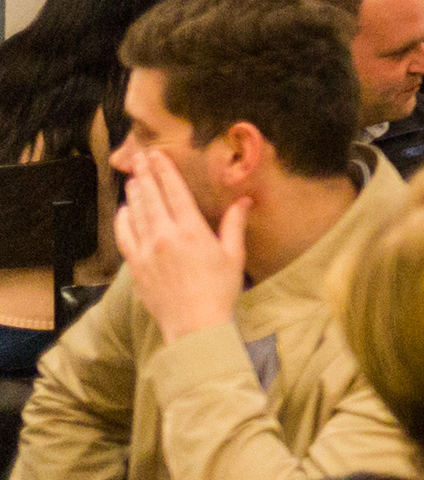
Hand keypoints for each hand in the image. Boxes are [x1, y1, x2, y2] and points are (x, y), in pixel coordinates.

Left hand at [111, 148, 248, 339]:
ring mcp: (146, 250)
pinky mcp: (135, 265)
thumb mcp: (233, 255)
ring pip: (136, 214)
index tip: (156, 156)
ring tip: (133, 179)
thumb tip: (244, 200)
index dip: (164, 171)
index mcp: (192, 231)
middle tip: (138, 158)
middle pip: (151, 198)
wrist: (194, 324)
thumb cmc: (219, 290)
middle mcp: (165, 236)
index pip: (174, 192)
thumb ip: (234, 225)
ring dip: (134, 194)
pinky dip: (123, 219)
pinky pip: (124, 236)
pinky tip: (124, 210)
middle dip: (145, 175)